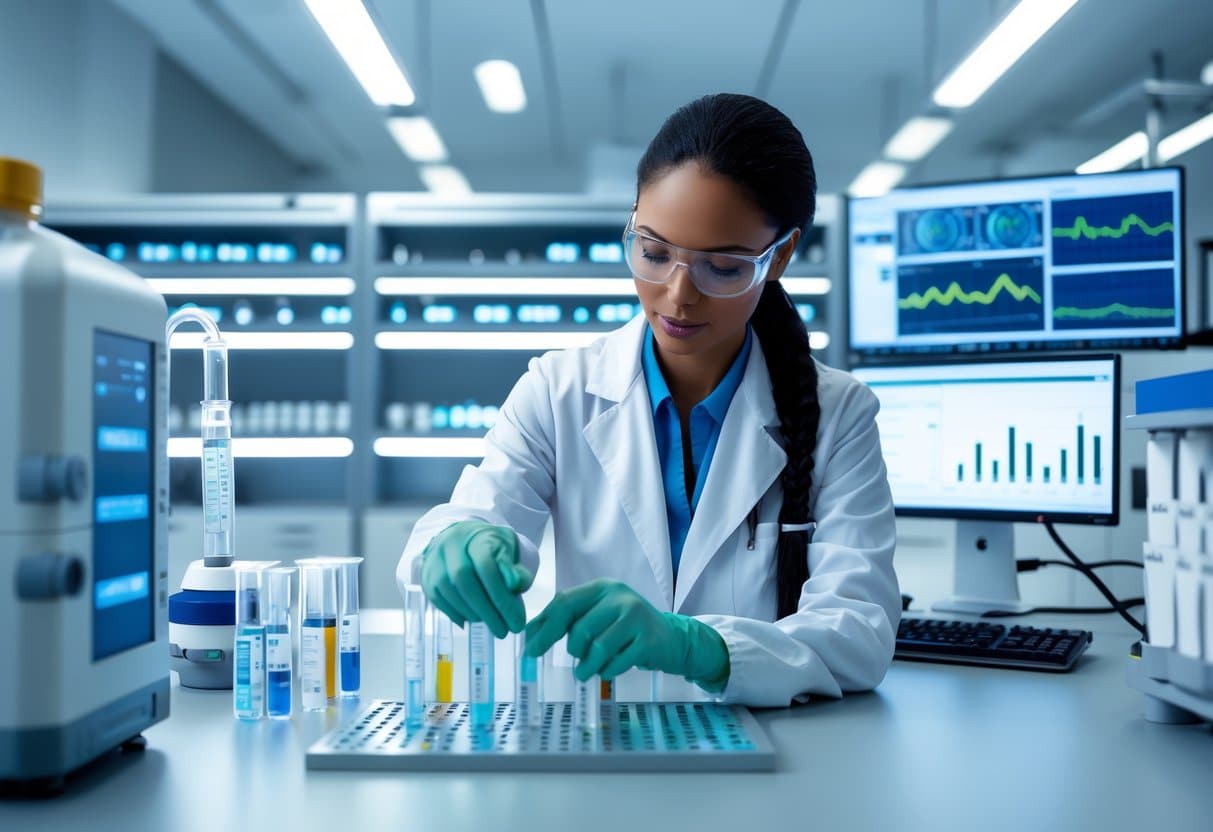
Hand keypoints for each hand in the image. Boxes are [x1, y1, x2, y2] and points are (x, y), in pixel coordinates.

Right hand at [420, 520, 532, 637]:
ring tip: (491, 624)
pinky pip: (437, 598)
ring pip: (449, 590)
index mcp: (476, 536)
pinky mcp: (427, 575)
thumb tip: (516, 584)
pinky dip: (456, 613)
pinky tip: (472, 620)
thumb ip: (516, 569)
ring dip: (472, 613)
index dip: (500, 596)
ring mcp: (434, 559)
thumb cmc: (492, 549)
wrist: (465, 540)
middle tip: (503, 630)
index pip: (486, 566)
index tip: (516, 619)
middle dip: (486, 610)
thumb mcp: (510, 553)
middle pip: (463, 579)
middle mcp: (450, 544)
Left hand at [524, 579, 729, 690]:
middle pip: (580, 629)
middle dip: (573, 652)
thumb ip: (567, 620)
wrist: (672, 639)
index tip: (531, 650)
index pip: (564, 603)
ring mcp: (636, 617)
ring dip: (588, 668)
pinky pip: (616, 662)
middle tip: (577, 663)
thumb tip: (528, 633)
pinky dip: (608, 672)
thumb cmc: (626, 629)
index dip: (544, 628)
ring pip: (597, 649)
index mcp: (602, 589)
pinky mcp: (648, 640)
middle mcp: (619, 597)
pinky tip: (610, 670)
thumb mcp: (598, 616)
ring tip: (587, 672)